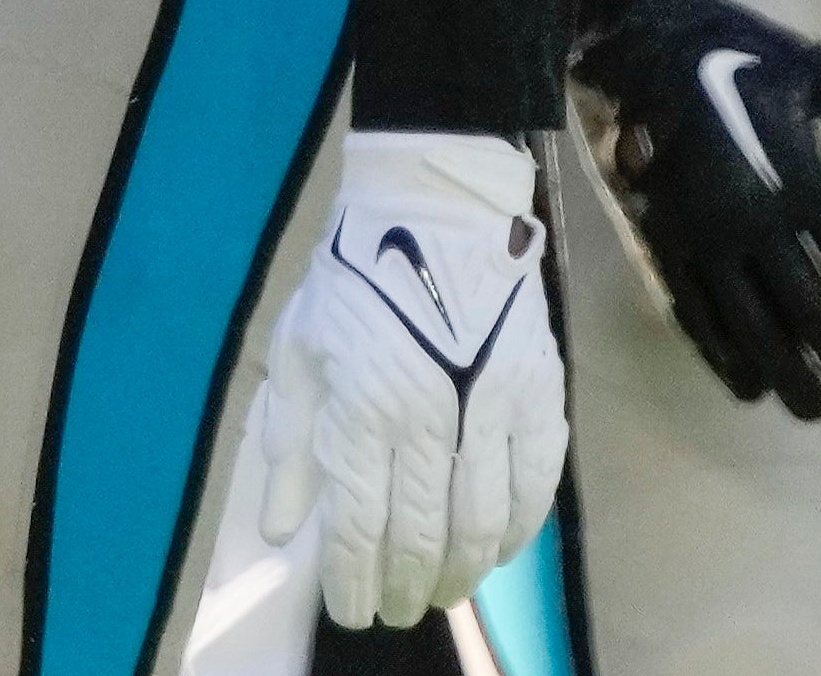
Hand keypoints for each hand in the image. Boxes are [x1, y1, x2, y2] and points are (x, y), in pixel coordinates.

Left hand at [250, 131, 566, 629]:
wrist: (435, 207)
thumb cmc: (354, 278)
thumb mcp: (298, 350)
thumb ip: (289, 442)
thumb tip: (281, 528)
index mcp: (361, 405)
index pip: (358, 524)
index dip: (353, 581)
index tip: (352, 612)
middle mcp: (428, 417)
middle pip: (422, 535)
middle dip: (406, 587)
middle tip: (398, 612)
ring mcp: (491, 408)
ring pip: (482, 524)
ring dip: (462, 573)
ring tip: (443, 593)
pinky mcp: (539, 395)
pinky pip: (536, 486)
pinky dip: (519, 532)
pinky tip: (497, 551)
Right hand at [568, 0, 820, 416]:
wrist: (640, 36)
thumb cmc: (745, 53)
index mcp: (802, 176)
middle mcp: (752, 215)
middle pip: (811, 311)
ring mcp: (700, 233)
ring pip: (750, 326)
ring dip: (787, 373)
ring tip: (816, 408)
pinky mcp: (658, 237)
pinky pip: (693, 312)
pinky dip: (721, 356)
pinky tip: (747, 385)